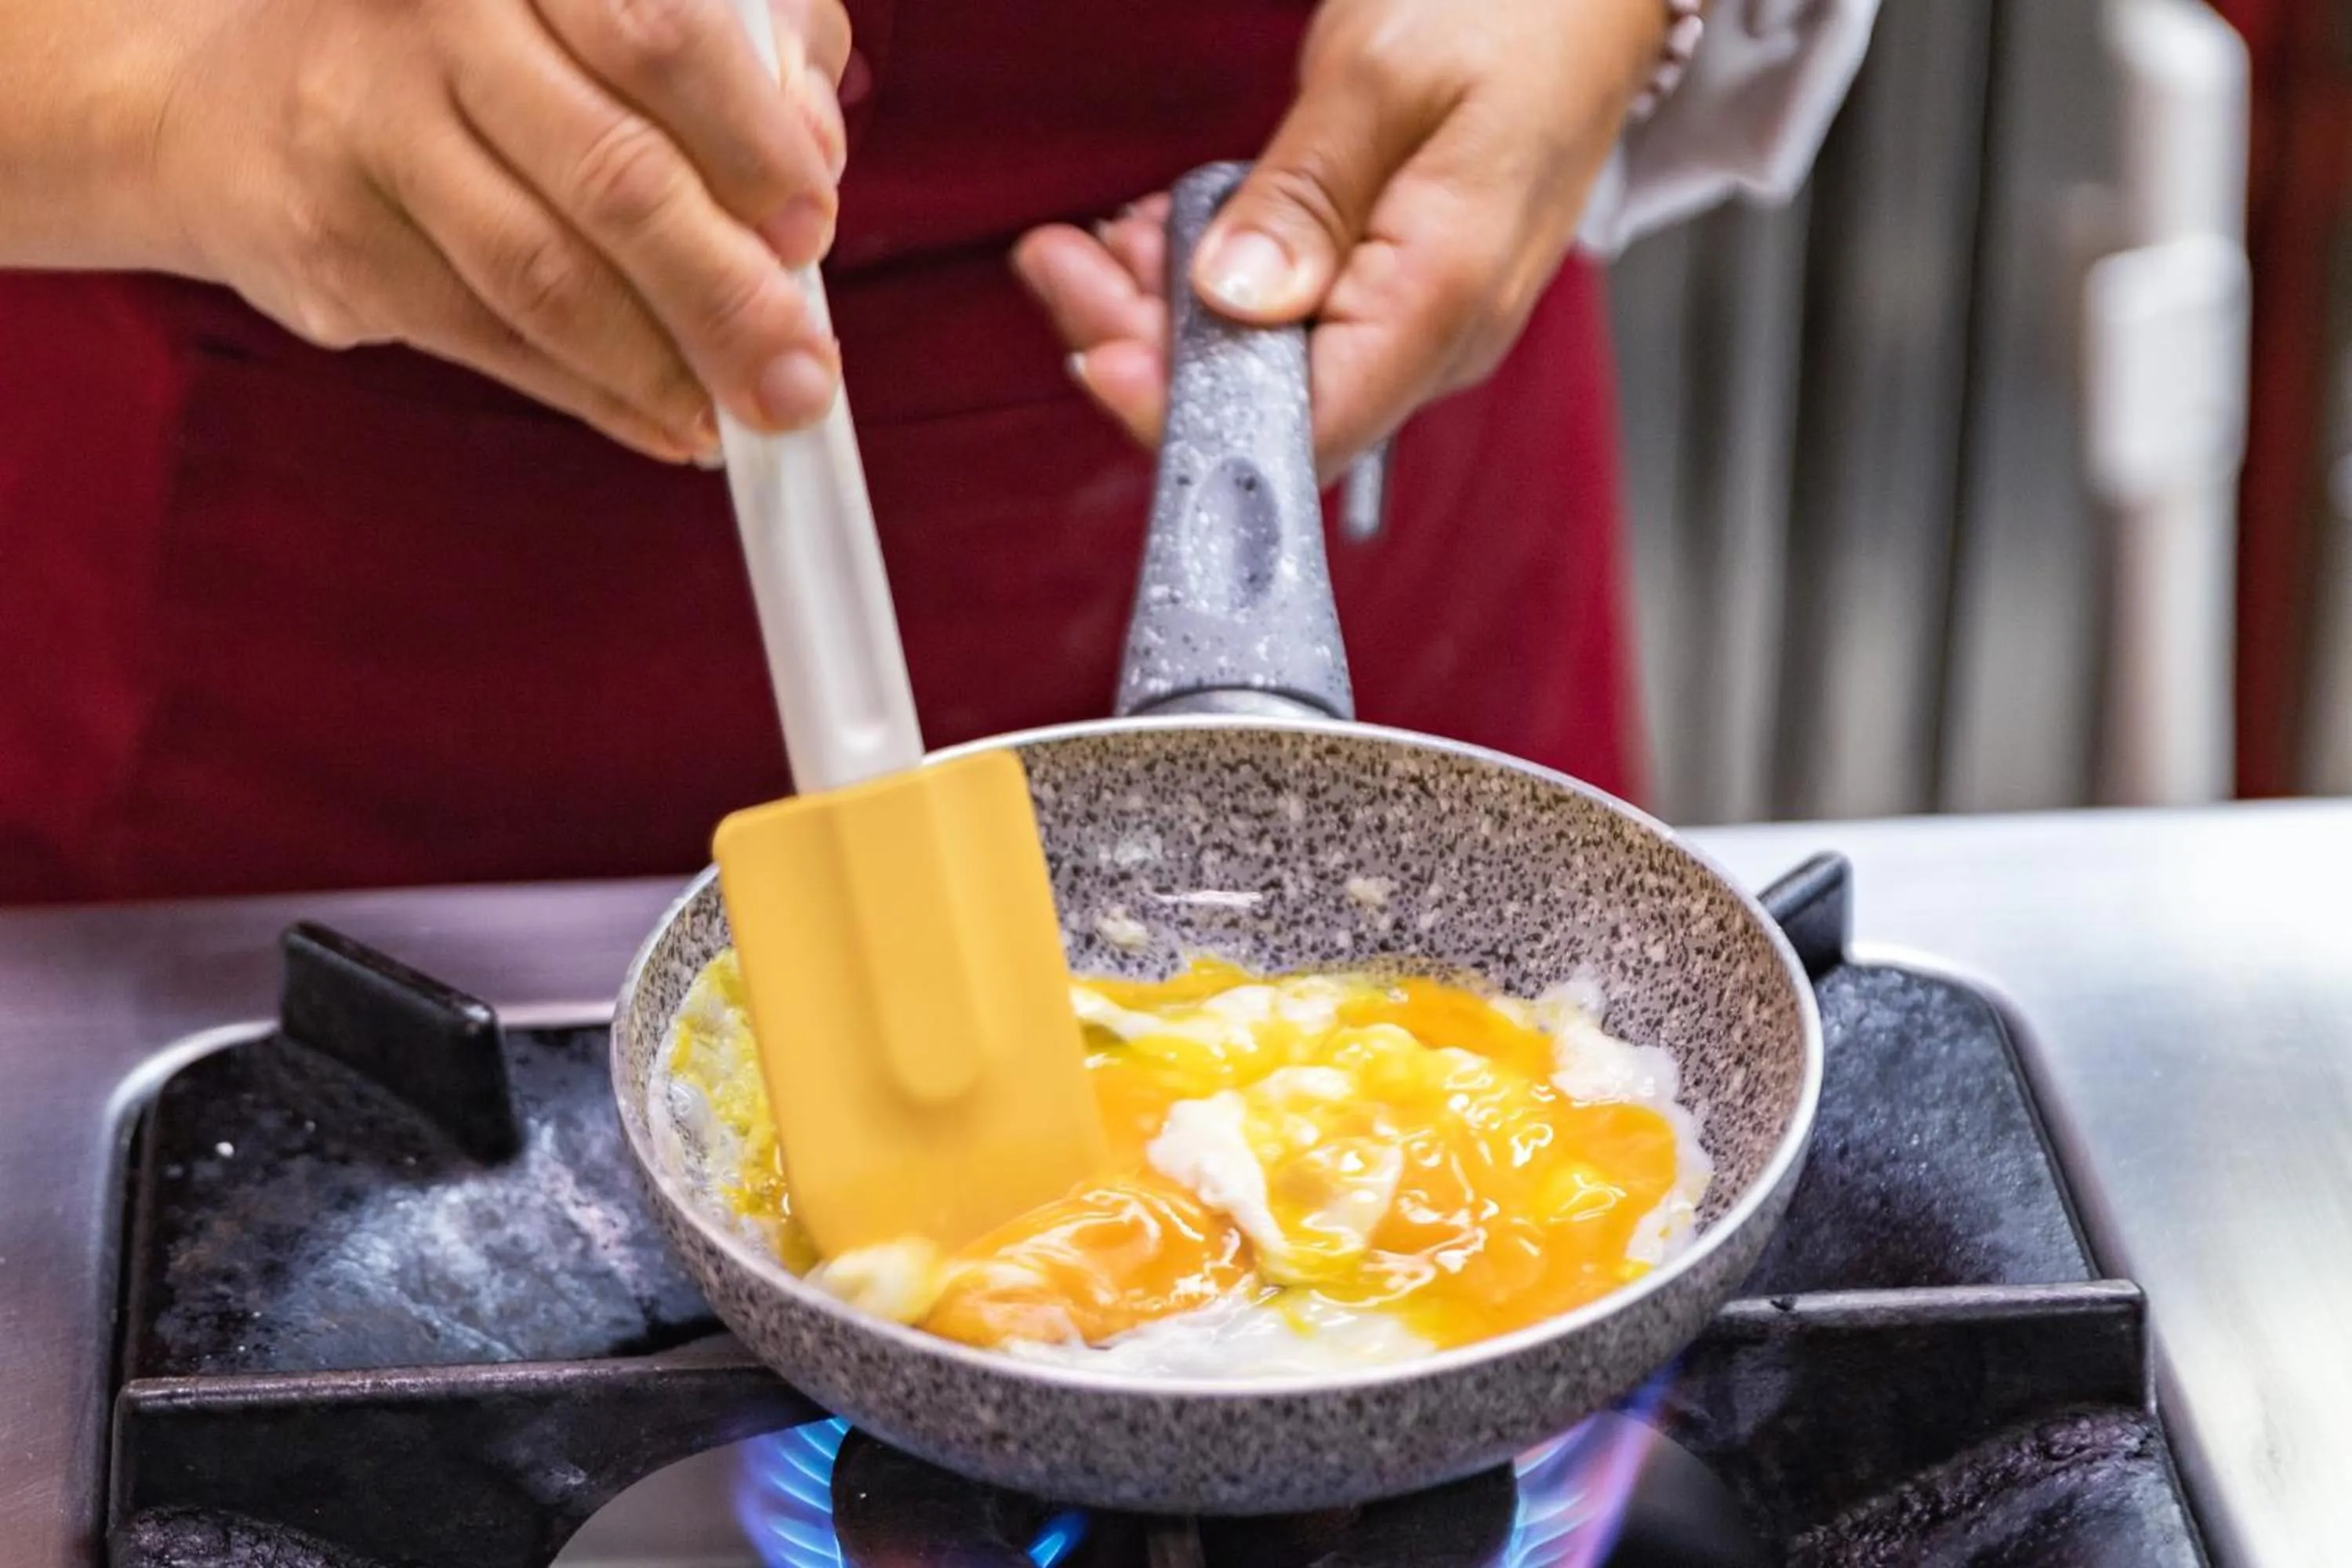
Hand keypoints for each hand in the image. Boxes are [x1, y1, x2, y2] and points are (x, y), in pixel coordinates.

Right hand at [142, 0, 851, 460]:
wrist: (231, 94)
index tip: (813, 228)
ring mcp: (365, 126)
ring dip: (666, 367)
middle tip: (801, 376)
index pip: (656, 33)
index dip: (750, 143)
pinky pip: (494, 342)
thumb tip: (816, 158)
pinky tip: (667, 420)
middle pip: (611, 175)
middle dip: (727, 295)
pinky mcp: (333, 242)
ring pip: (547, 278)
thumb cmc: (476, 44)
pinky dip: (600, 397)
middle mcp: (430, 14)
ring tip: (745, 413)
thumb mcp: (609, 2)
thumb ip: (740, 49)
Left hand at [1014, 0, 1667, 480]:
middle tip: (1059, 266)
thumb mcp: (1384, 76)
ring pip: (1265, 367)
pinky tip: (1160, 237)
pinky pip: (1289, 324)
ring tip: (1094, 242)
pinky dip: (1211, 288)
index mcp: (1442, 298)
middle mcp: (1435, 340)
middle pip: (1267, 407)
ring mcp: (1415, 324)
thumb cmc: (1518, 10)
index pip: (1302, 428)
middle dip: (1146, 348)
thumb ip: (1303, 199)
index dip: (1185, 415)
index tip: (1098, 353)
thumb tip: (1233, 302)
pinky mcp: (1394, 297)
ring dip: (1165, 312)